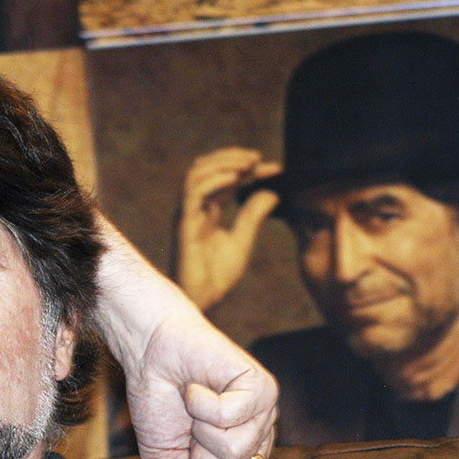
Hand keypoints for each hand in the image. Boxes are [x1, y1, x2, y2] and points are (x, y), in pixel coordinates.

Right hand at [125, 308, 300, 458]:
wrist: (149, 353)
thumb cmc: (160, 403)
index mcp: (245, 457)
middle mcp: (260, 436)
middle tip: (191, 434)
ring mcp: (264, 411)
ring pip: (236, 450)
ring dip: (200, 431)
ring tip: (193, 407)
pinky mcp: (259, 386)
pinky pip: (230, 416)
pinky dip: (200, 403)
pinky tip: (197, 388)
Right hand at [177, 147, 280, 309]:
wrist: (200, 300)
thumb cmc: (215, 277)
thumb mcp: (242, 240)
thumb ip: (254, 215)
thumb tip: (273, 191)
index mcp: (207, 210)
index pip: (226, 179)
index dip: (249, 169)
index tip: (275, 168)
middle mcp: (194, 207)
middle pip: (206, 167)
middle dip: (232, 157)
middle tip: (259, 158)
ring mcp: (187, 213)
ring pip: (196, 172)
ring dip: (223, 163)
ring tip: (248, 163)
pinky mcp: (183, 222)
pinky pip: (193, 192)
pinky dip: (214, 180)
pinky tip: (235, 177)